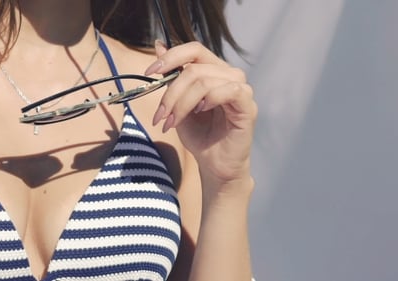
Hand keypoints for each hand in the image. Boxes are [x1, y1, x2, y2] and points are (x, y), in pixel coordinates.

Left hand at [146, 41, 256, 188]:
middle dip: (171, 93)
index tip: (149, 72)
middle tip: (161, 116)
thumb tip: (159, 45)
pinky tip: (200, 112)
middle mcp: (229, 76)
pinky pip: (229, 90)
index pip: (194, 49)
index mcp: (214, 71)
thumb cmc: (200, 136)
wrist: (214, 165)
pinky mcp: (248, 106)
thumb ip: (171, 77)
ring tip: (173, 122)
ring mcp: (241, 90)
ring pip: (206, 80)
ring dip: (183, 102)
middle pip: (195, 68)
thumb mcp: (178, 104)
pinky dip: (209, 100)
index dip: (171, 57)